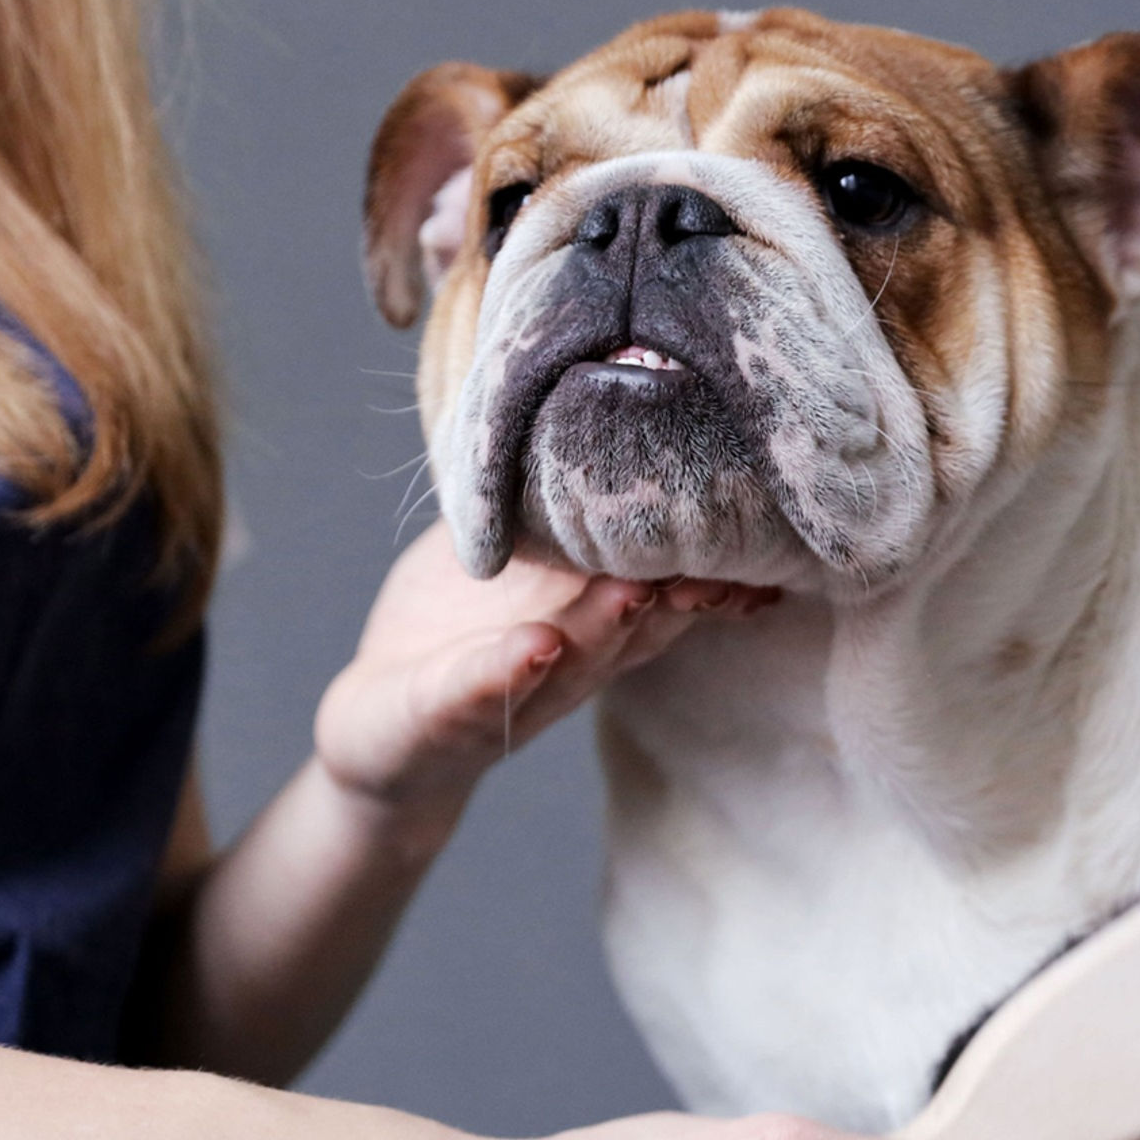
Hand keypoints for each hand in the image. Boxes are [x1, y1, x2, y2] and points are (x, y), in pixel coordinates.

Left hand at [313, 520, 774, 820]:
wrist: (379, 734)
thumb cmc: (455, 632)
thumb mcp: (509, 559)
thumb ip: (550, 502)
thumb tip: (599, 404)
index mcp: (587, 616)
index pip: (663, 591)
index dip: (713, 570)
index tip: (760, 538)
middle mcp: (567, 657)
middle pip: (634, 627)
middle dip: (675, 596)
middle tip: (716, 565)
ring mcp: (508, 690)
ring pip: (571, 659)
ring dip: (605, 628)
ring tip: (632, 593)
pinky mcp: (439, 715)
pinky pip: (474, 693)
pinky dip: (504, 674)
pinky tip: (532, 647)